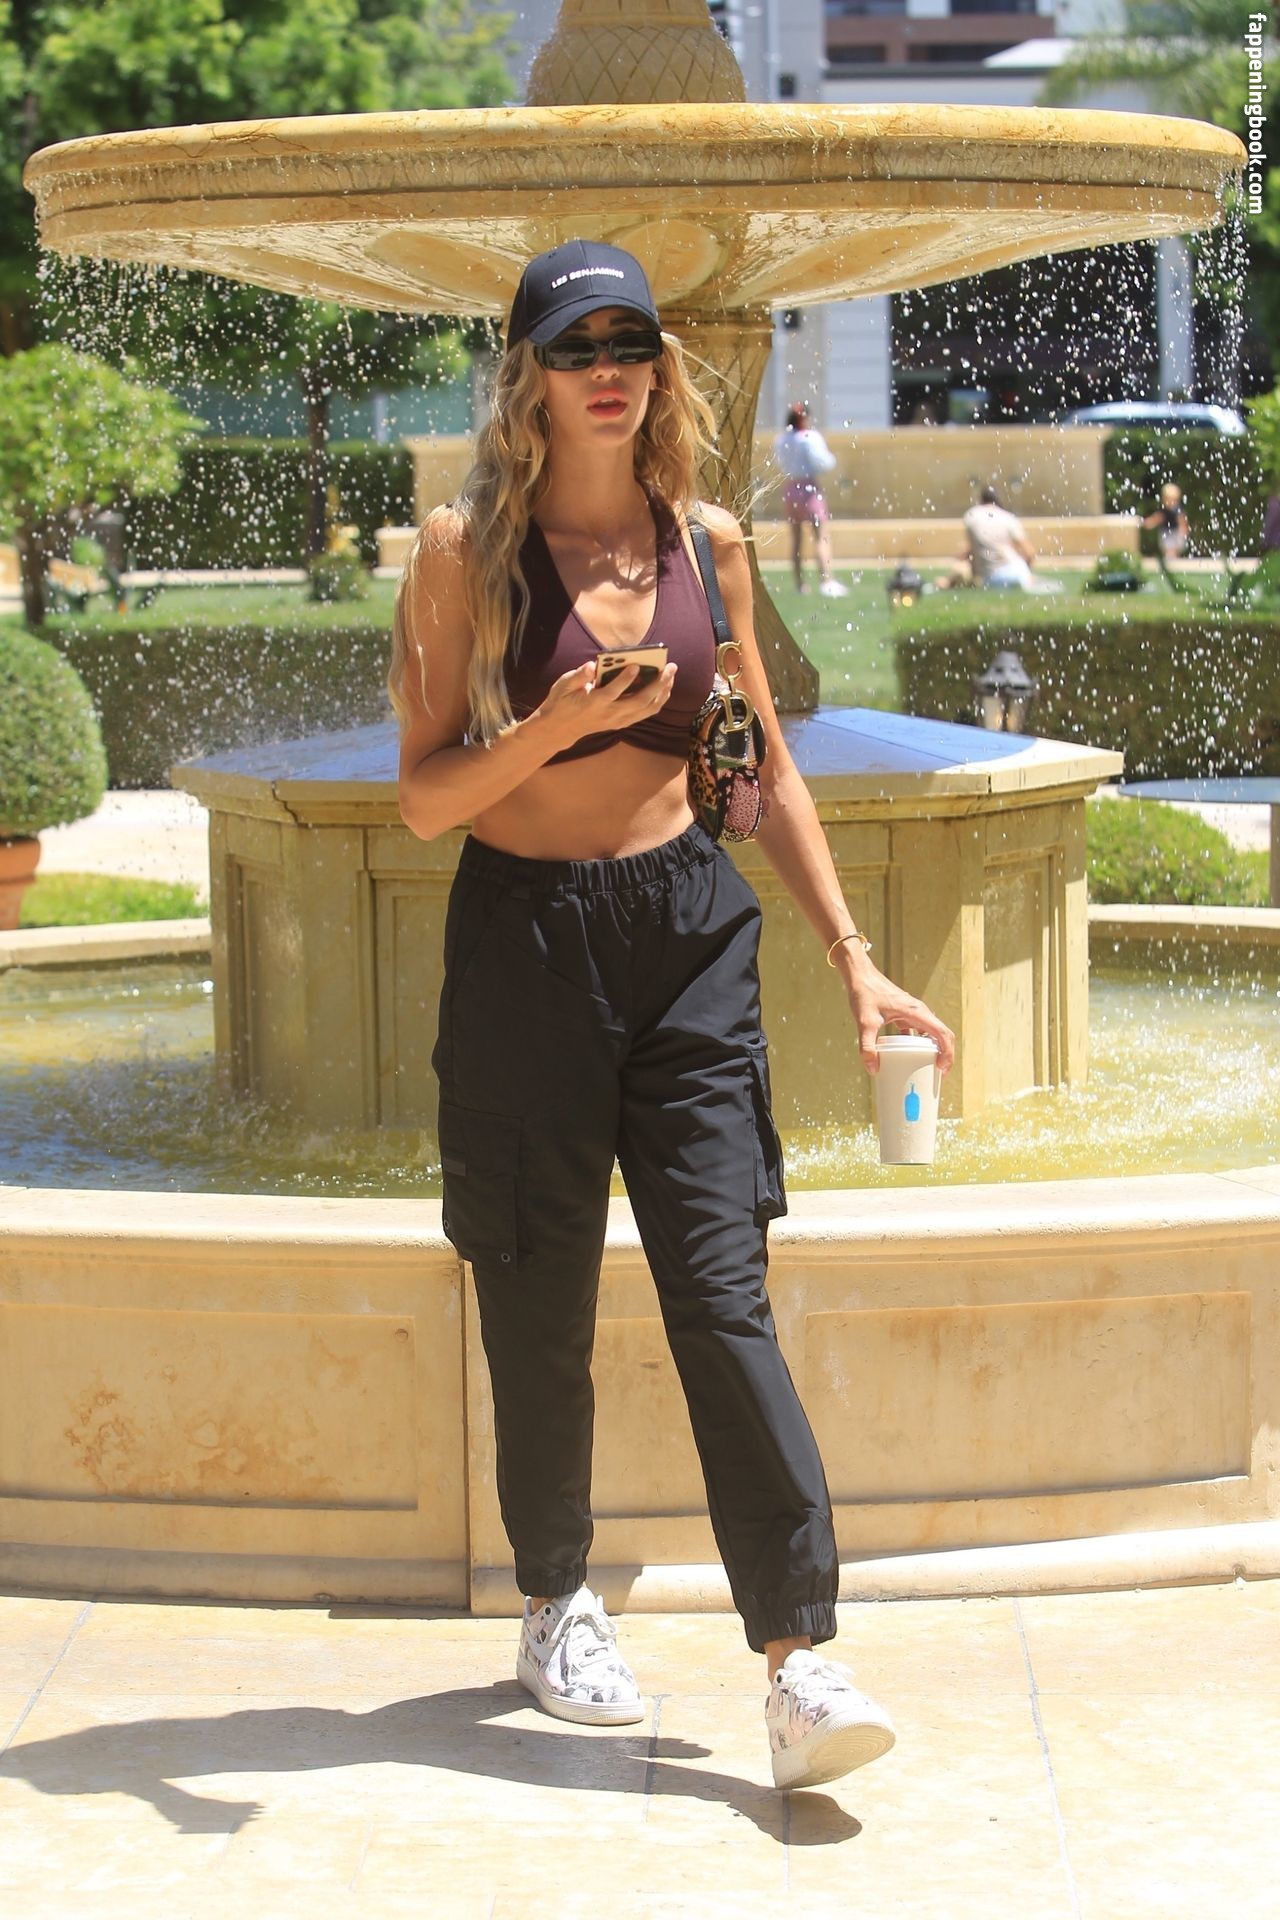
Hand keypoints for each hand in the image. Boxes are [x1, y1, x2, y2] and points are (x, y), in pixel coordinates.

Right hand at [536, 657, 677, 749]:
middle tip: (670, 667)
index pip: (613, 691)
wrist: (559, 729)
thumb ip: (579, 676)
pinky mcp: (622, 723)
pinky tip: (664, 688)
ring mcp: (617, 721)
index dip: (626, 679)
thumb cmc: (562, 702)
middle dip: (657, 684)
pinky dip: (658, 701)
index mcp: (594, 702)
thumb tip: (592, 666)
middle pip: (639, 701)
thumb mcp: (563, 685)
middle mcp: (609, 714)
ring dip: (662, 692)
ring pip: (646, 709)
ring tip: (671, 675)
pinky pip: (645, 713)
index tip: (636, 665)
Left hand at [839, 954, 955, 1077]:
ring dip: (933, 1050)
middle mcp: (919, 1011)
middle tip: (938, 1075)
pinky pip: (918, 1031)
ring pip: (931, 1033)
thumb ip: (867, 1046)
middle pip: (941, 1035)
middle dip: (944, 1055)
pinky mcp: (904, 1013)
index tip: (942, 1069)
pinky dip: (918, 1044)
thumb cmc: (865, 993)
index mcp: (917, 1012)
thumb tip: (873, 1069)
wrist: (859, 975)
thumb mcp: (865, 1022)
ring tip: (927, 1067)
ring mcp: (913, 1012)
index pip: (942, 1034)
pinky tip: (908, 1055)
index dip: (947, 1053)